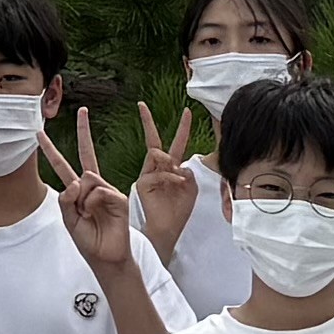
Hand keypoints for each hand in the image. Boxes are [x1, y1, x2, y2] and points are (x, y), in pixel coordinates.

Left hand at [46, 113, 142, 290]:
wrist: (106, 256)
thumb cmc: (88, 240)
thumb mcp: (69, 219)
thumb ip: (66, 199)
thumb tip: (78, 181)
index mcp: (77, 191)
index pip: (63, 166)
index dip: (51, 150)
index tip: (39, 133)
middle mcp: (92, 186)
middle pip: (86, 154)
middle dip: (84, 131)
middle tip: (82, 110)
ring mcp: (107, 190)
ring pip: (88, 177)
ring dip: (83, 198)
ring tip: (89, 215)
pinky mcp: (118, 197)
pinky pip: (100, 190)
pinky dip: (94, 202)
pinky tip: (99, 214)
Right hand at [132, 97, 198, 252]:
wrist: (167, 229)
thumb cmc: (179, 212)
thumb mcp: (191, 190)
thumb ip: (189, 175)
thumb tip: (181, 166)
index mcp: (172, 168)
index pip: (177, 143)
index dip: (182, 128)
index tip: (187, 111)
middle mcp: (158, 168)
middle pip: (153, 140)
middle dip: (147, 121)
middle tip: (141, 104)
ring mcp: (148, 174)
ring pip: (155, 153)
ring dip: (169, 161)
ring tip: (179, 181)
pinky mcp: (142, 182)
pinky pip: (157, 171)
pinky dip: (169, 177)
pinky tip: (177, 184)